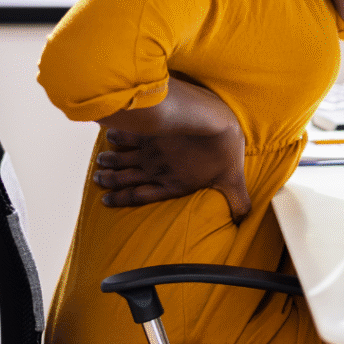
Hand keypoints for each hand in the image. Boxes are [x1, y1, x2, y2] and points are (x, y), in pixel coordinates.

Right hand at [93, 123, 251, 223]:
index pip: (140, 196)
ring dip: (109, 160)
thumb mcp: (234, 181)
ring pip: (122, 158)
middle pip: (125, 177)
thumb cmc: (225, 152)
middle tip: (98, 179)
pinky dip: (117, 135)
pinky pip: (128, 135)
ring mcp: (151, 150)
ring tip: (100, 161)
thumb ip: (237, 202)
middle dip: (110, 179)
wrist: (214, 122)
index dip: (121, 199)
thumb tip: (244, 220)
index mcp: (172, 184)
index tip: (106, 200)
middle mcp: (156, 170)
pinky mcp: (151, 131)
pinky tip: (111, 134)